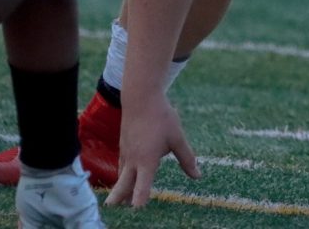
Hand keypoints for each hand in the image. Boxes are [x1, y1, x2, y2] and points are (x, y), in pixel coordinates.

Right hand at [104, 92, 200, 207]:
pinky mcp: (123, 145)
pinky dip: (122, 175)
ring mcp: (126, 152)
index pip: (141, 186)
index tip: (136, 209)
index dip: (139, 199)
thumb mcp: (177, 137)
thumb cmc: (161, 117)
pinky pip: (122, 165)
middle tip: (111, 210)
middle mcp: (133, 160)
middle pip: (123, 184)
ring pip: (121, 175)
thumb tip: (197, 176)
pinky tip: (123, 177)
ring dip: (119, 189)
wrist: (140, 97)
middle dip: (118, 198)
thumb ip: (187, 159)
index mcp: (147, 160)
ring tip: (117, 202)